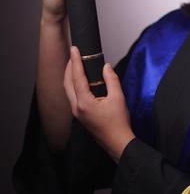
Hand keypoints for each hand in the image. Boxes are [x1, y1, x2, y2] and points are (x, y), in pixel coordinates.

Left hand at [63, 45, 135, 162]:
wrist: (118, 143)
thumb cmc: (118, 123)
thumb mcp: (118, 98)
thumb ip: (111, 80)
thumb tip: (106, 67)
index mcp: (84, 103)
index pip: (77, 77)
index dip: (75, 61)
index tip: (74, 49)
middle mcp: (76, 108)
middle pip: (67, 83)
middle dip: (69, 67)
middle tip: (73, 54)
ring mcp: (77, 113)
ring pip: (68, 90)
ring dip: (70, 76)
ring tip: (76, 64)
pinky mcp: (80, 115)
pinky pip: (73, 96)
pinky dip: (74, 85)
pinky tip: (81, 80)